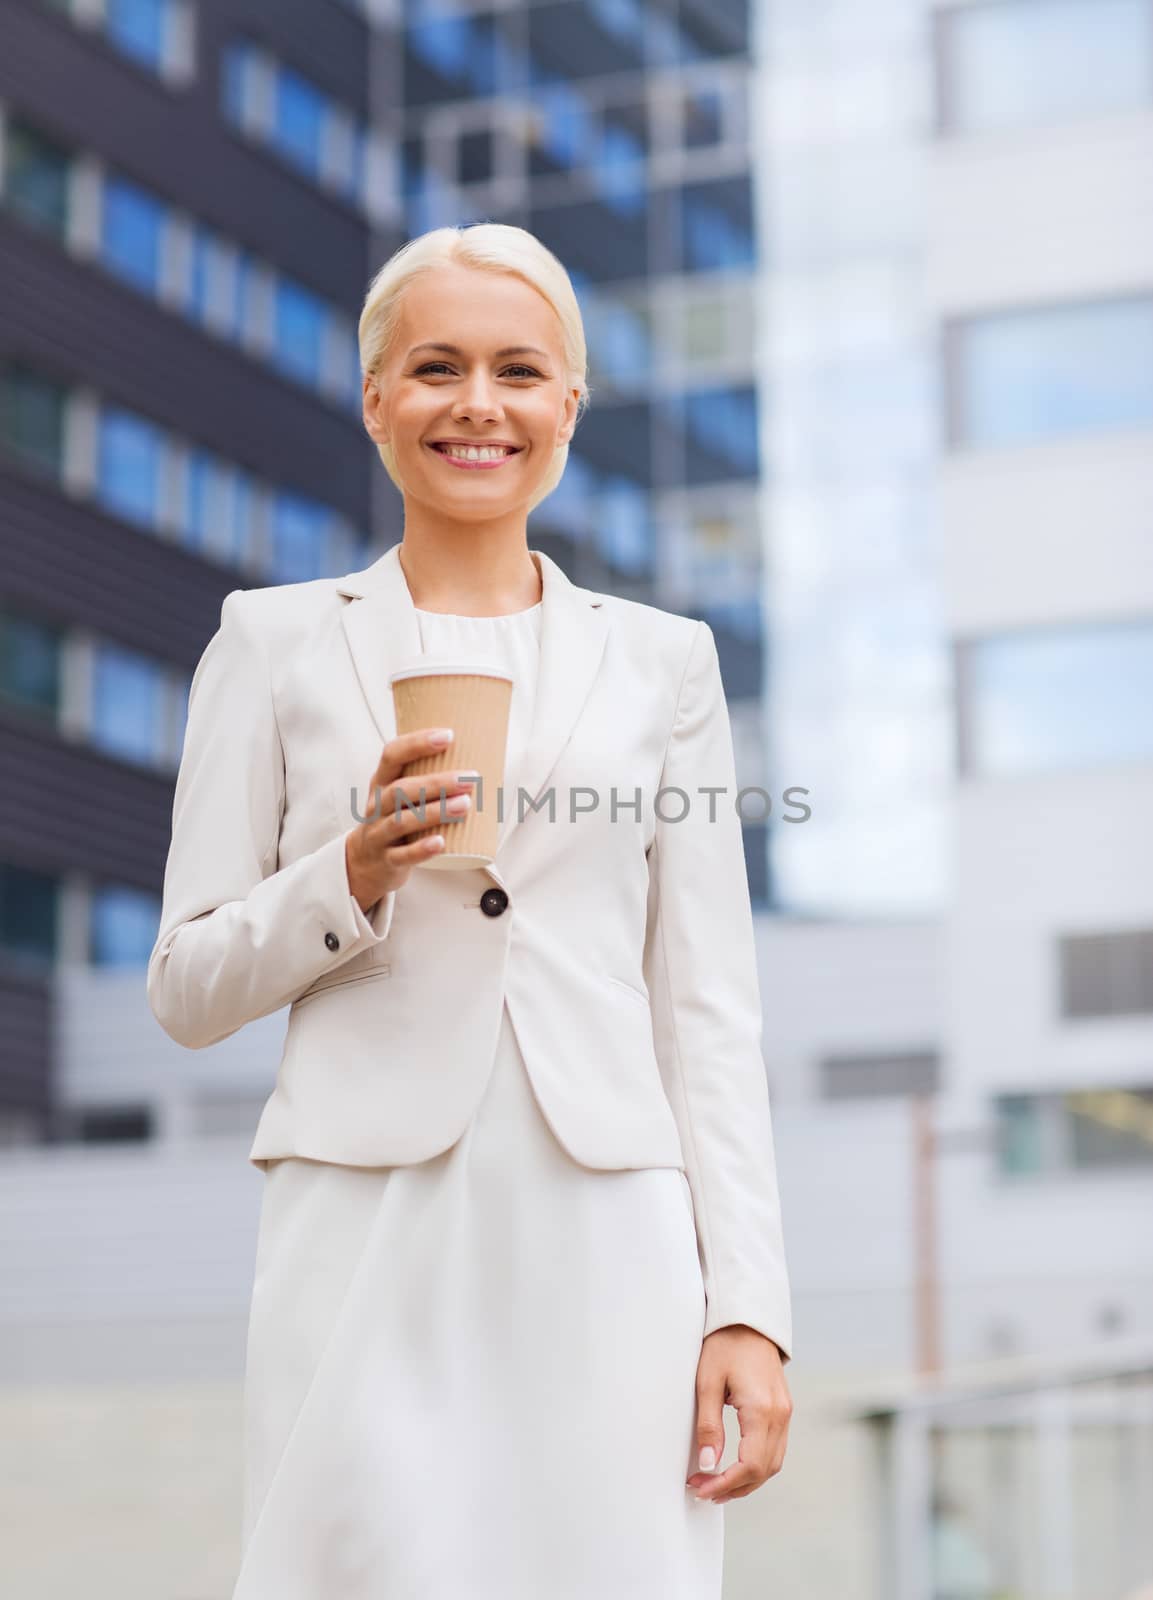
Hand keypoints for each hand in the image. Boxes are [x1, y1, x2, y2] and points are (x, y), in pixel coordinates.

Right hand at [343, 728, 474, 910]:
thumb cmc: (393, 820)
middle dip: (436, 782)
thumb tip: (479, 756)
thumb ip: (426, 778)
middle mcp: (376, 806)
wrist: (364, 863)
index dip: (417, 743)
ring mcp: (378, 834)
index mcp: (381, 783)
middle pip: (400, 789)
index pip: (392, 755)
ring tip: (465, 806)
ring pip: (401, 820)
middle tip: (470, 779)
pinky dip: (421, 849)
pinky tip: (441, 843)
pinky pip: (402, 855)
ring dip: (434, 812)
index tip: (449, 735)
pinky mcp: (386, 860)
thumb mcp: (399, 796)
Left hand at [685, 1325, 791, 1504]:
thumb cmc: (725, 1345)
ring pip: (773, 1464)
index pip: (749, 1465)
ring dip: (747, 1481)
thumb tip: (707, 1464)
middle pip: (763, 1470)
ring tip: (716, 1486)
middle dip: (734, 1488)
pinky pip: (775, 1450)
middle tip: (703, 1490)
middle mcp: (780, 1415)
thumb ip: (708, 1426)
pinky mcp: (783, 1410)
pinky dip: (757, 1466)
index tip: (700, 1487)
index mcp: (762, 1409)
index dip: (725, 1483)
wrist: (748, 1320)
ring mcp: (785, 1413)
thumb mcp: (707, 1382)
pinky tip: (735, 1467)